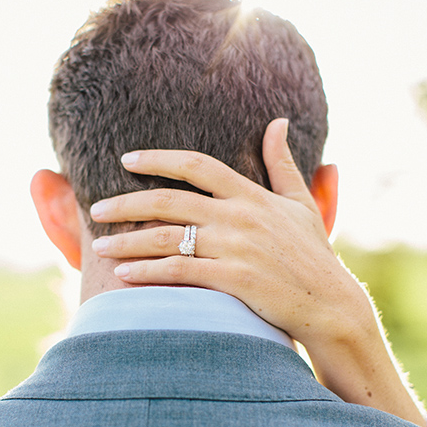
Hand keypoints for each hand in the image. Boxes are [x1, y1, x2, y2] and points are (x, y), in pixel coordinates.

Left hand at [89, 118, 426, 426]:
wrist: (329, 304)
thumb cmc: (313, 255)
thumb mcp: (300, 203)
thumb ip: (282, 164)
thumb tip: (278, 122)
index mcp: (251, 195)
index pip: (196, 165)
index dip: (158, 159)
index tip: (127, 160)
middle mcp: (239, 217)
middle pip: (169, 200)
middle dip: (127, 203)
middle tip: (97, 209)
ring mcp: (235, 248)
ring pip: (167, 238)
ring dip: (127, 242)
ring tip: (99, 247)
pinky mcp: (233, 280)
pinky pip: (179, 272)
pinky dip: (147, 272)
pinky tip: (123, 275)